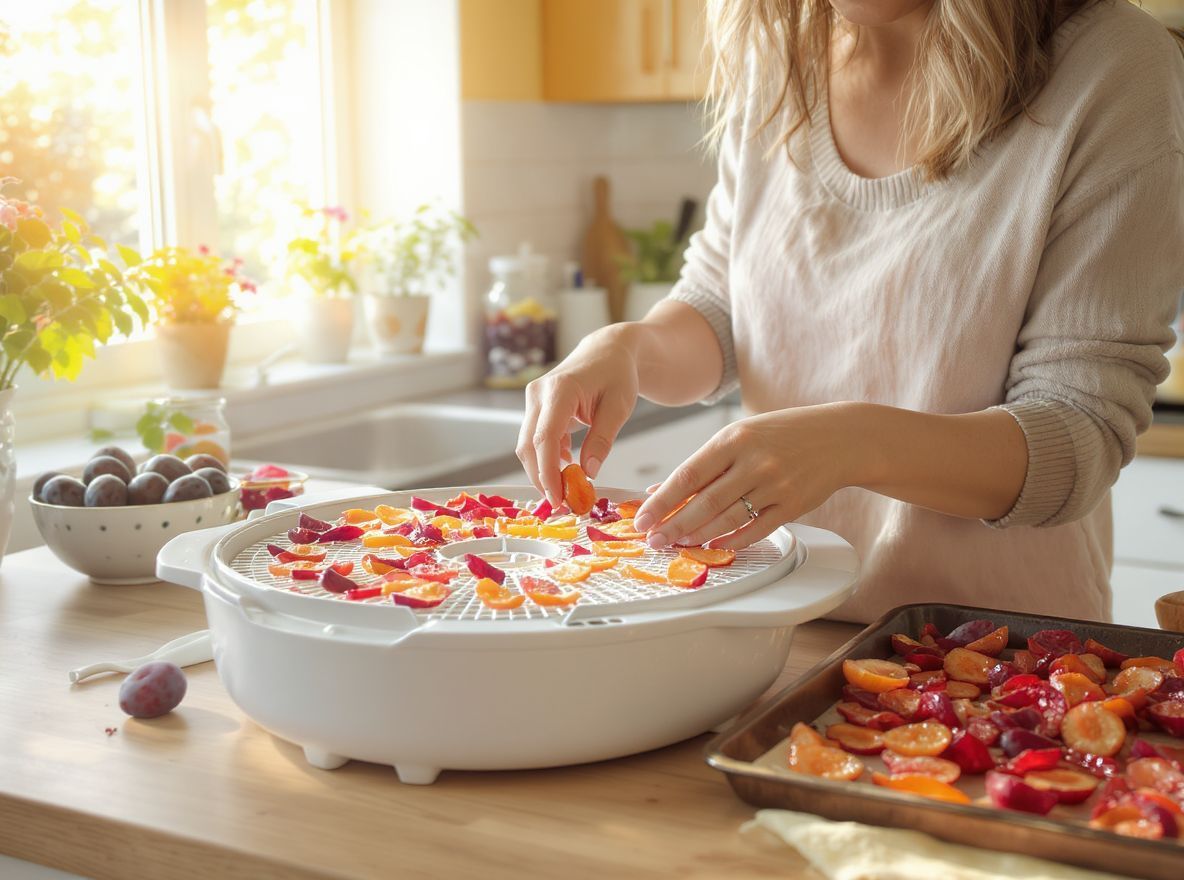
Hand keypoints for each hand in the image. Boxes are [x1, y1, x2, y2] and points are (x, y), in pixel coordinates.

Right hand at [517, 325, 641, 504]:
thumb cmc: (617, 375)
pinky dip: (548, 458)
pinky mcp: (536, 408)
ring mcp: (534, 400)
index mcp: (560, 390)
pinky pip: (535, 439)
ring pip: (527, 445)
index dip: (548, 472)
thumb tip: (588, 473)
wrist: (608, 352)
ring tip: (566, 491)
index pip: (545, 438)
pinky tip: (567, 468)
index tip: (558, 498)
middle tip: (562, 504)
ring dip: (543, 471)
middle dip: (542, 478)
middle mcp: (539, 394)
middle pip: (528, 446)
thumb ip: (603, 439)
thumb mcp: (619, 407)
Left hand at [632, 403, 866, 549]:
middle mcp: (753, 461)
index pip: (688, 476)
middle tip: (654, 540)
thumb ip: (705, 463)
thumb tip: (663, 489)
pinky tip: (714, 545)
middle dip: (674, 525)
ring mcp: (775, 485)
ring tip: (678, 543)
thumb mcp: (740, 435)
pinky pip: (756, 530)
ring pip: (727, 519)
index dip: (661, 502)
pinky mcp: (792, 505)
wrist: (838, 438)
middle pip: (704, 503)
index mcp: (734, 438)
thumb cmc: (781, 434)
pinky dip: (732, 541)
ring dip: (698, 536)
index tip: (642, 518)